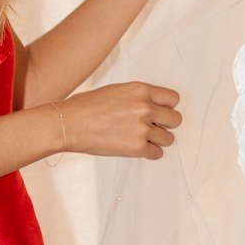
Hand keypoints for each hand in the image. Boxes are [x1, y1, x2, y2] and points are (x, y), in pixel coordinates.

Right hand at [56, 82, 181, 160]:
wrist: (69, 123)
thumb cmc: (86, 106)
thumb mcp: (117, 91)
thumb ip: (138, 97)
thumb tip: (153, 107)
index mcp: (141, 90)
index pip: (173, 99)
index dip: (167, 107)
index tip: (160, 113)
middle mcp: (145, 107)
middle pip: (175, 120)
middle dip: (165, 124)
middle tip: (153, 128)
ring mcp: (142, 128)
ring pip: (168, 138)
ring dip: (158, 140)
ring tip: (143, 139)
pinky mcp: (137, 147)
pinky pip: (157, 153)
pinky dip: (150, 153)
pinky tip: (138, 148)